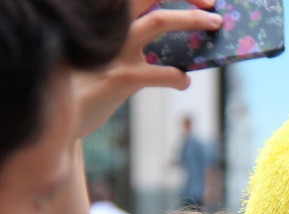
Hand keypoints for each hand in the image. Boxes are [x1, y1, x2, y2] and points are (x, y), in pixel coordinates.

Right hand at [73, 0, 223, 137]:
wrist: (64, 119)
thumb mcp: (112, 60)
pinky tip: (183, 82)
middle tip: (214, 8)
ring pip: (157, 21)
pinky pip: (162, 72)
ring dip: (190, 19)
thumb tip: (181, 52)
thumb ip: (137, 48)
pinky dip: (179, 76)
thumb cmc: (93, 85)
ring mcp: (113, 50)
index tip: (200, 0)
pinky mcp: (119, 77)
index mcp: (106, 22)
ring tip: (216, 25)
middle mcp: (108, 28)